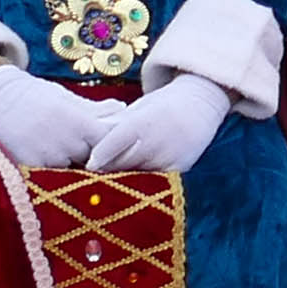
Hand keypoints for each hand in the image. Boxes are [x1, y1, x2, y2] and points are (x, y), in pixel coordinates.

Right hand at [0, 62, 103, 168]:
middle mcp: (65, 142)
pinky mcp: (28, 168)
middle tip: (75, 142)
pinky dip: (48, 168)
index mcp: (78, 122)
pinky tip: (40, 153)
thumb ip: (94, 109)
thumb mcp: (65, 98)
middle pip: (90, 158)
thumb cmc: (33, 95)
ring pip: (68, 168)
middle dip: (88, 153)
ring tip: (53, 145)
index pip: (107, 142)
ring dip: (67, 162)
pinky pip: (47, 175)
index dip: (109, 143)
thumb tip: (122, 108)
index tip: (105, 142)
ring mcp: (46, 157)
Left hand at [85, 72, 231, 174]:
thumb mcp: (138, 109)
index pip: (115, 142)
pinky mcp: (180, 169)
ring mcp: (170, 156)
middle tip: (91, 176)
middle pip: (122, 163)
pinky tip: (134, 182)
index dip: (100, 155)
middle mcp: (156, 140)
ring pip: (136, 175)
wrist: (201, 105)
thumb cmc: (161, 106)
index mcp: (143, 121)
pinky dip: (143, 182)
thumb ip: (115, 124)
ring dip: (123, 178)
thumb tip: (85, 138)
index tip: (89, 165)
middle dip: (107, 169)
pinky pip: (155, 182)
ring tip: (110, 181)